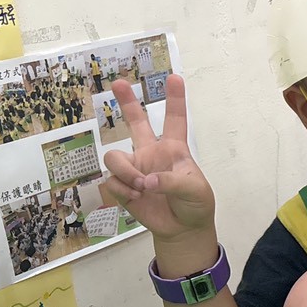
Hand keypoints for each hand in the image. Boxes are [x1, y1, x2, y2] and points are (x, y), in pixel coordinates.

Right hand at [99, 76, 214, 244]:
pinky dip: (122, 189)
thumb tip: (145, 181)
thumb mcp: (195, 191)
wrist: (183, 229)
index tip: (174, 78)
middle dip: (126, 101)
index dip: (175, 99)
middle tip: (117, 82)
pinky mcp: (122, 186)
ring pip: (113, 156)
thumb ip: (173, 182)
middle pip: (135, 122)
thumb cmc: (195, 204)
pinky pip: (111, 180)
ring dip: (125, 171)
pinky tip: (136, 197)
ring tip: (140, 187)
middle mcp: (151, 153)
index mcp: (174, 149)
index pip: (175, 120)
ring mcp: (134, 168)